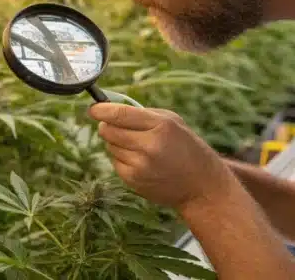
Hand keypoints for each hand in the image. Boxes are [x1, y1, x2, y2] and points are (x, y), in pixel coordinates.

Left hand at [89, 103, 235, 211]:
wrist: (201, 185)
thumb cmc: (186, 147)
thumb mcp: (172, 122)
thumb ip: (143, 114)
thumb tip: (110, 109)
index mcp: (161, 126)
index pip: (120, 115)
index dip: (101, 111)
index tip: (93, 109)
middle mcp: (149, 146)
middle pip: (108, 131)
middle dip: (107, 126)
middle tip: (116, 126)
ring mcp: (140, 166)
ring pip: (110, 146)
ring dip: (117, 143)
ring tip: (139, 147)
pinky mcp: (134, 181)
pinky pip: (115, 162)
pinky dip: (122, 159)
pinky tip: (141, 161)